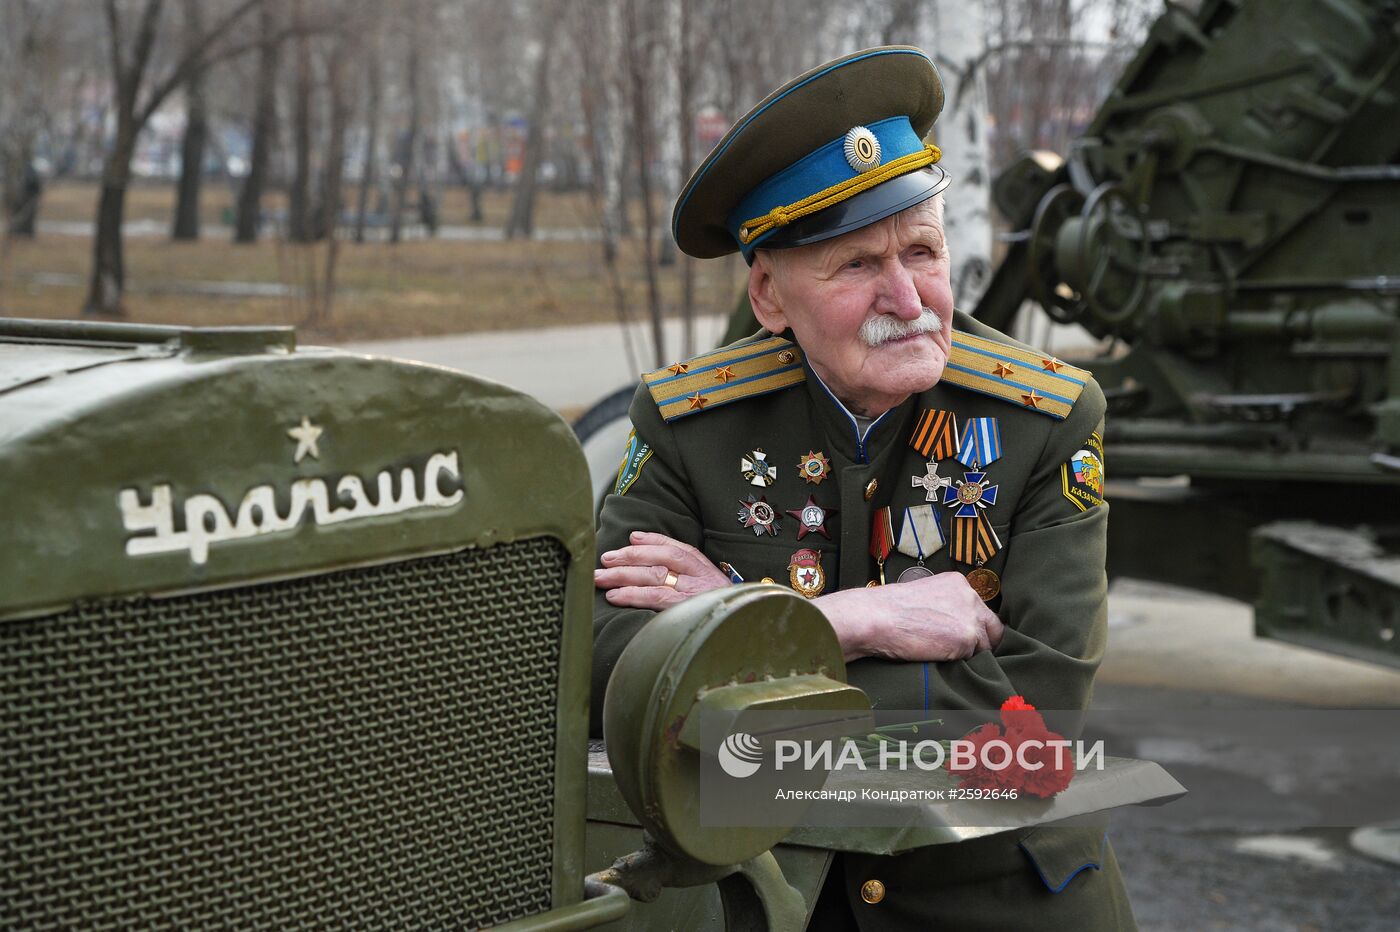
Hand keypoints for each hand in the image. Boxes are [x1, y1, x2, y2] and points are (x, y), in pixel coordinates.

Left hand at [594, 530, 730, 609]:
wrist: (747, 628)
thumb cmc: (723, 612)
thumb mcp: (712, 589)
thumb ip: (690, 576)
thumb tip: (658, 565)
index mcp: (705, 569)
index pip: (677, 547)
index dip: (654, 540)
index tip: (632, 538)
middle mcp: (699, 577)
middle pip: (660, 559)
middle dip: (629, 557)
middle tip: (605, 559)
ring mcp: (693, 593)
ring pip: (653, 576)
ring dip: (623, 575)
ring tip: (601, 578)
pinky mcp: (685, 610)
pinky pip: (655, 598)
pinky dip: (633, 595)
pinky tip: (615, 596)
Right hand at [816, 571, 1003, 662]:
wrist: (876, 617)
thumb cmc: (889, 610)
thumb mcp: (924, 596)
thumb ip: (945, 605)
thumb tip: (953, 625)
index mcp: (958, 583)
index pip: (980, 610)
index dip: (972, 627)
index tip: (961, 637)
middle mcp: (970, 596)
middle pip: (991, 627)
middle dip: (980, 641)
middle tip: (959, 652)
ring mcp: (971, 617)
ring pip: (984, 646)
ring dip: (968, 654)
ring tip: (941, 653)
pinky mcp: (967, 638)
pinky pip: (973, 659)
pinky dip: (958, 662)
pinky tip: (937, 655)